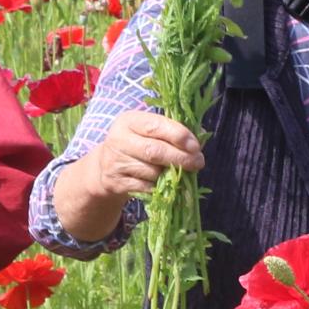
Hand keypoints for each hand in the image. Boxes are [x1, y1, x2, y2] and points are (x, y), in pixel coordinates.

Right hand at [80, 111, 203, 199]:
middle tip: (198, 162)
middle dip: (181, 158)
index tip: (195, 146)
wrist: (105, 167)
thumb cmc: (137, 144)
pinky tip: (161, 182)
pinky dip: (158, 186)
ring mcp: (115, 162)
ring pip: (152, 172)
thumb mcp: (149, 131)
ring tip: (175, 171)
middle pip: (155, 151)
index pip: (156, 126)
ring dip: (169, 174)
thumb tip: (202, 135)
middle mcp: (118, 139)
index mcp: (129, 121)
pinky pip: (146, 187)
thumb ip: (173, 130)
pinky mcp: (116, 182)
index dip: (179, 136)